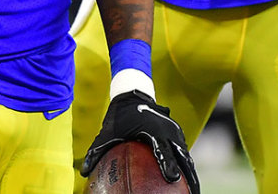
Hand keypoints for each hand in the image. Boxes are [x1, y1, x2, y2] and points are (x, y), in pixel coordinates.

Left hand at [81, 90, 198, 192]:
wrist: (133, 94)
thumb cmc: (118, 117)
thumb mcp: (106, 133)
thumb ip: (97, 152)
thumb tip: (84, 173)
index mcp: (152, 131)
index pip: (163, 150)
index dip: (169, 165)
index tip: (172, 179)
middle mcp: (167, 130)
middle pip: (183, 156)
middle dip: (189, 176)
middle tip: (191, 193)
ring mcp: (174, 131)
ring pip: (186, 155)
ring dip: (191, 173)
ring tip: (193, 191)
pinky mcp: (177, 133)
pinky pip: (184, 151)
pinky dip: (187, 166)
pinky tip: (187, 182)